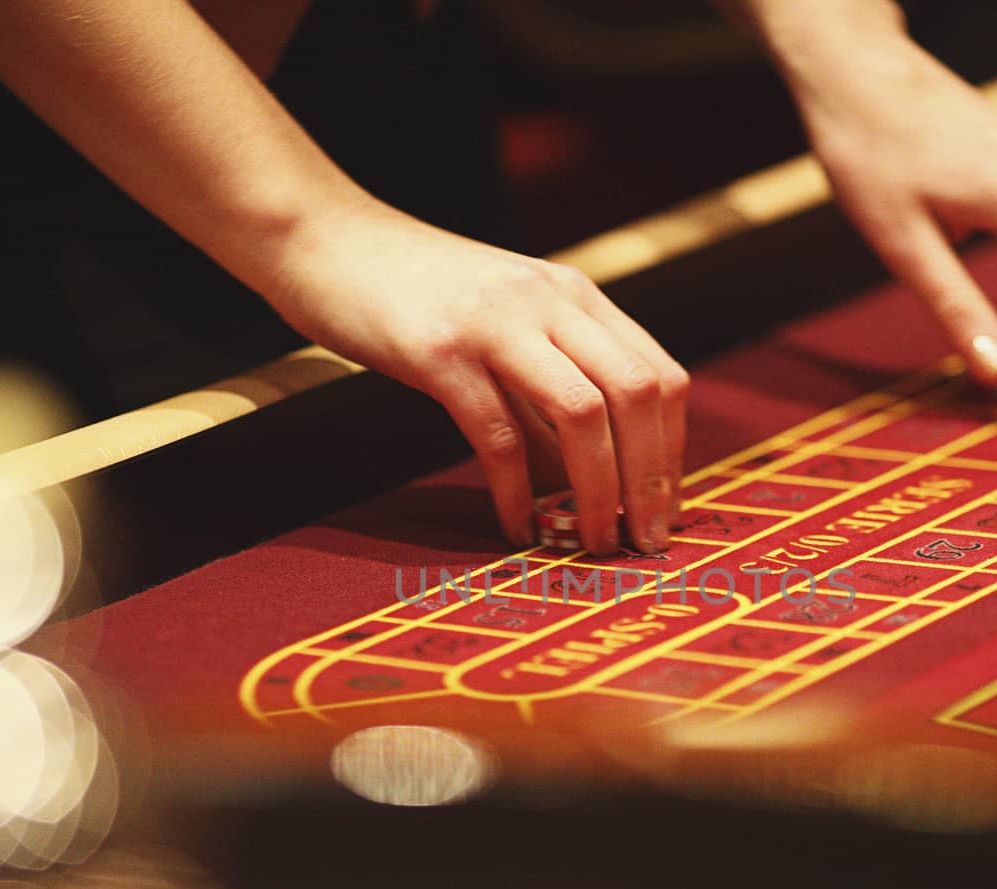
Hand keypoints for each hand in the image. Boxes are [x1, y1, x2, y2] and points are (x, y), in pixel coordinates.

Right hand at [268, 201, 688, 552]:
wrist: (324, 238)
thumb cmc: (414, 293)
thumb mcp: (504, 321)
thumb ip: (548, 382)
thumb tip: (588, 474)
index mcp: (575, 296)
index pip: (660, 376)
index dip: (672, 452)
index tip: (664, 509)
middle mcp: (549, 302)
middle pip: (637, 395)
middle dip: (650, 479)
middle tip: (644, 541)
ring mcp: (496, 323)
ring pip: (582, 415)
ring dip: (597, 491)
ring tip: (590, 542)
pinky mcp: (439, 351)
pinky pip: (498, 435)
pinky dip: (517, 493)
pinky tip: (518, 528)